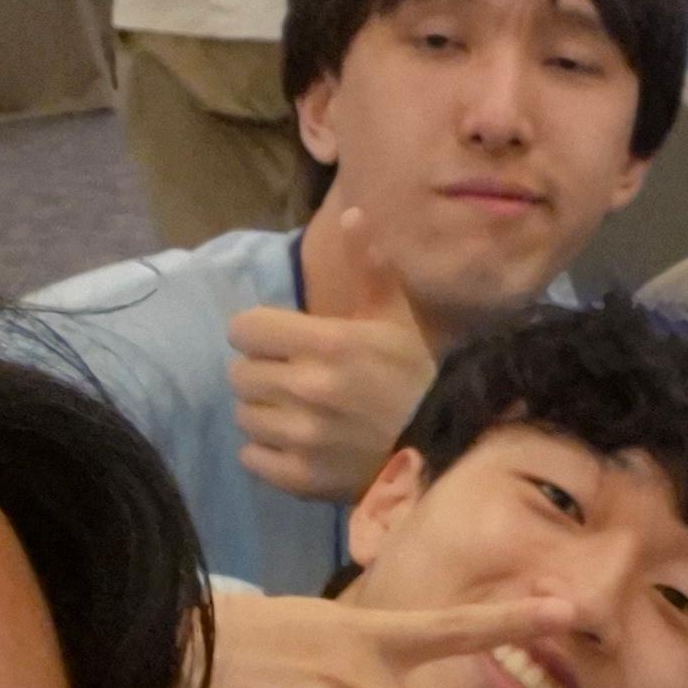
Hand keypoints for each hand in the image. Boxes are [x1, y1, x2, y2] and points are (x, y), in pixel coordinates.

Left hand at [225, 205, 437, 503]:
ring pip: (245, 415)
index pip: (244, 330)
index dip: (263, 334)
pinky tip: (302, 445)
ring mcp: (301, 436)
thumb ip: (369, 268)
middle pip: (239, 374)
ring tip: (301, 415)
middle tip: (297, 381)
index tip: (287, 343)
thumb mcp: (397, 319)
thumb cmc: (416, 379)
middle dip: (264, 374)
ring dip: (266, 412)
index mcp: (328, 344)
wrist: (448, 451)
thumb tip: (352, 211)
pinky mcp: (298, 476)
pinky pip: (250, 457)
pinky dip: (269, 452)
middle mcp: (308, 389)